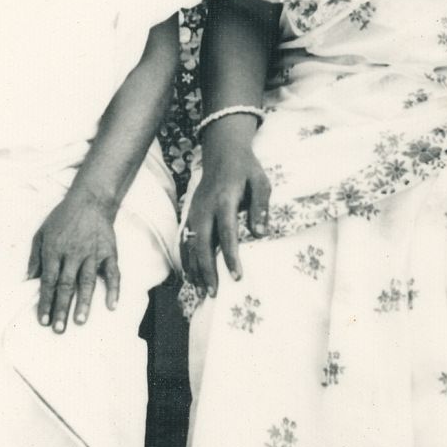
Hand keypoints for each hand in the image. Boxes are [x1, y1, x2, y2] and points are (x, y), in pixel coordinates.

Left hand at [28, 186, 119, 333]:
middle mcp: (73, 254)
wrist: (91, 200)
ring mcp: (93, 254)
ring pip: (87, 282)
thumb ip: (35, 257)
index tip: (43, 320)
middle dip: (61, 308)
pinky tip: (111, 306)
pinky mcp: (109, 252)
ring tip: (79, 321)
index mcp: (54, 250)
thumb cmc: (63, 218)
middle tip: (58, 329)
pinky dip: (113, 289)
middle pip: (66, 285)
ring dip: (83, 303)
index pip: (49, 281)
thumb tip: (28, 279)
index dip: (46, 302)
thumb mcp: (42, 233)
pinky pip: (112, 273)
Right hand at [183, 117, 269, 296]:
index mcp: (224, 200)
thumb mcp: (261, 182)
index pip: (227, 232)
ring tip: (202, 291)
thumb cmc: (247, 170)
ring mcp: (194, 211)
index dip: (231, 256)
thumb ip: (261, 207)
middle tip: (214, 293)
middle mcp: (205, 208)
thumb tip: (261, 233)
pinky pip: (184, 240)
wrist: (222, 153)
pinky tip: (191, 276)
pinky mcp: (190, 214)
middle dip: (207, 270)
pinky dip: (186, 259)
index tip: (237, 276)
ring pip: (190, 244)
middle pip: (202, 243)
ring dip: (195, 268)